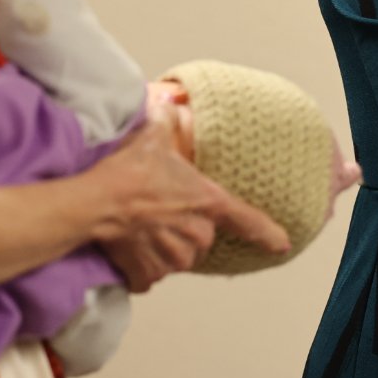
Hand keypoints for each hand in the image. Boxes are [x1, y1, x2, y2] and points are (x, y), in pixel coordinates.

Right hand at [83, 107, 290, 292]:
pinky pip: (151, 276)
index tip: (281, 245)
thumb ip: (167, 118)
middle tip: (157, 212)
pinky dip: (141, 267)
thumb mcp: (153, 136)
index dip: (267, 233)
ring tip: (140, 227)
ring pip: (177, 259)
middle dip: (183, 229)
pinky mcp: (149, 275)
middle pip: (201, 239)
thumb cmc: (130, 169)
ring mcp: (174, 259)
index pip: (248, 220)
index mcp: (208, 203)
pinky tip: (128, 248)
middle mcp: (198, 235)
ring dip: (162, 249)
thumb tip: (169, 101)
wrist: (97, 202)